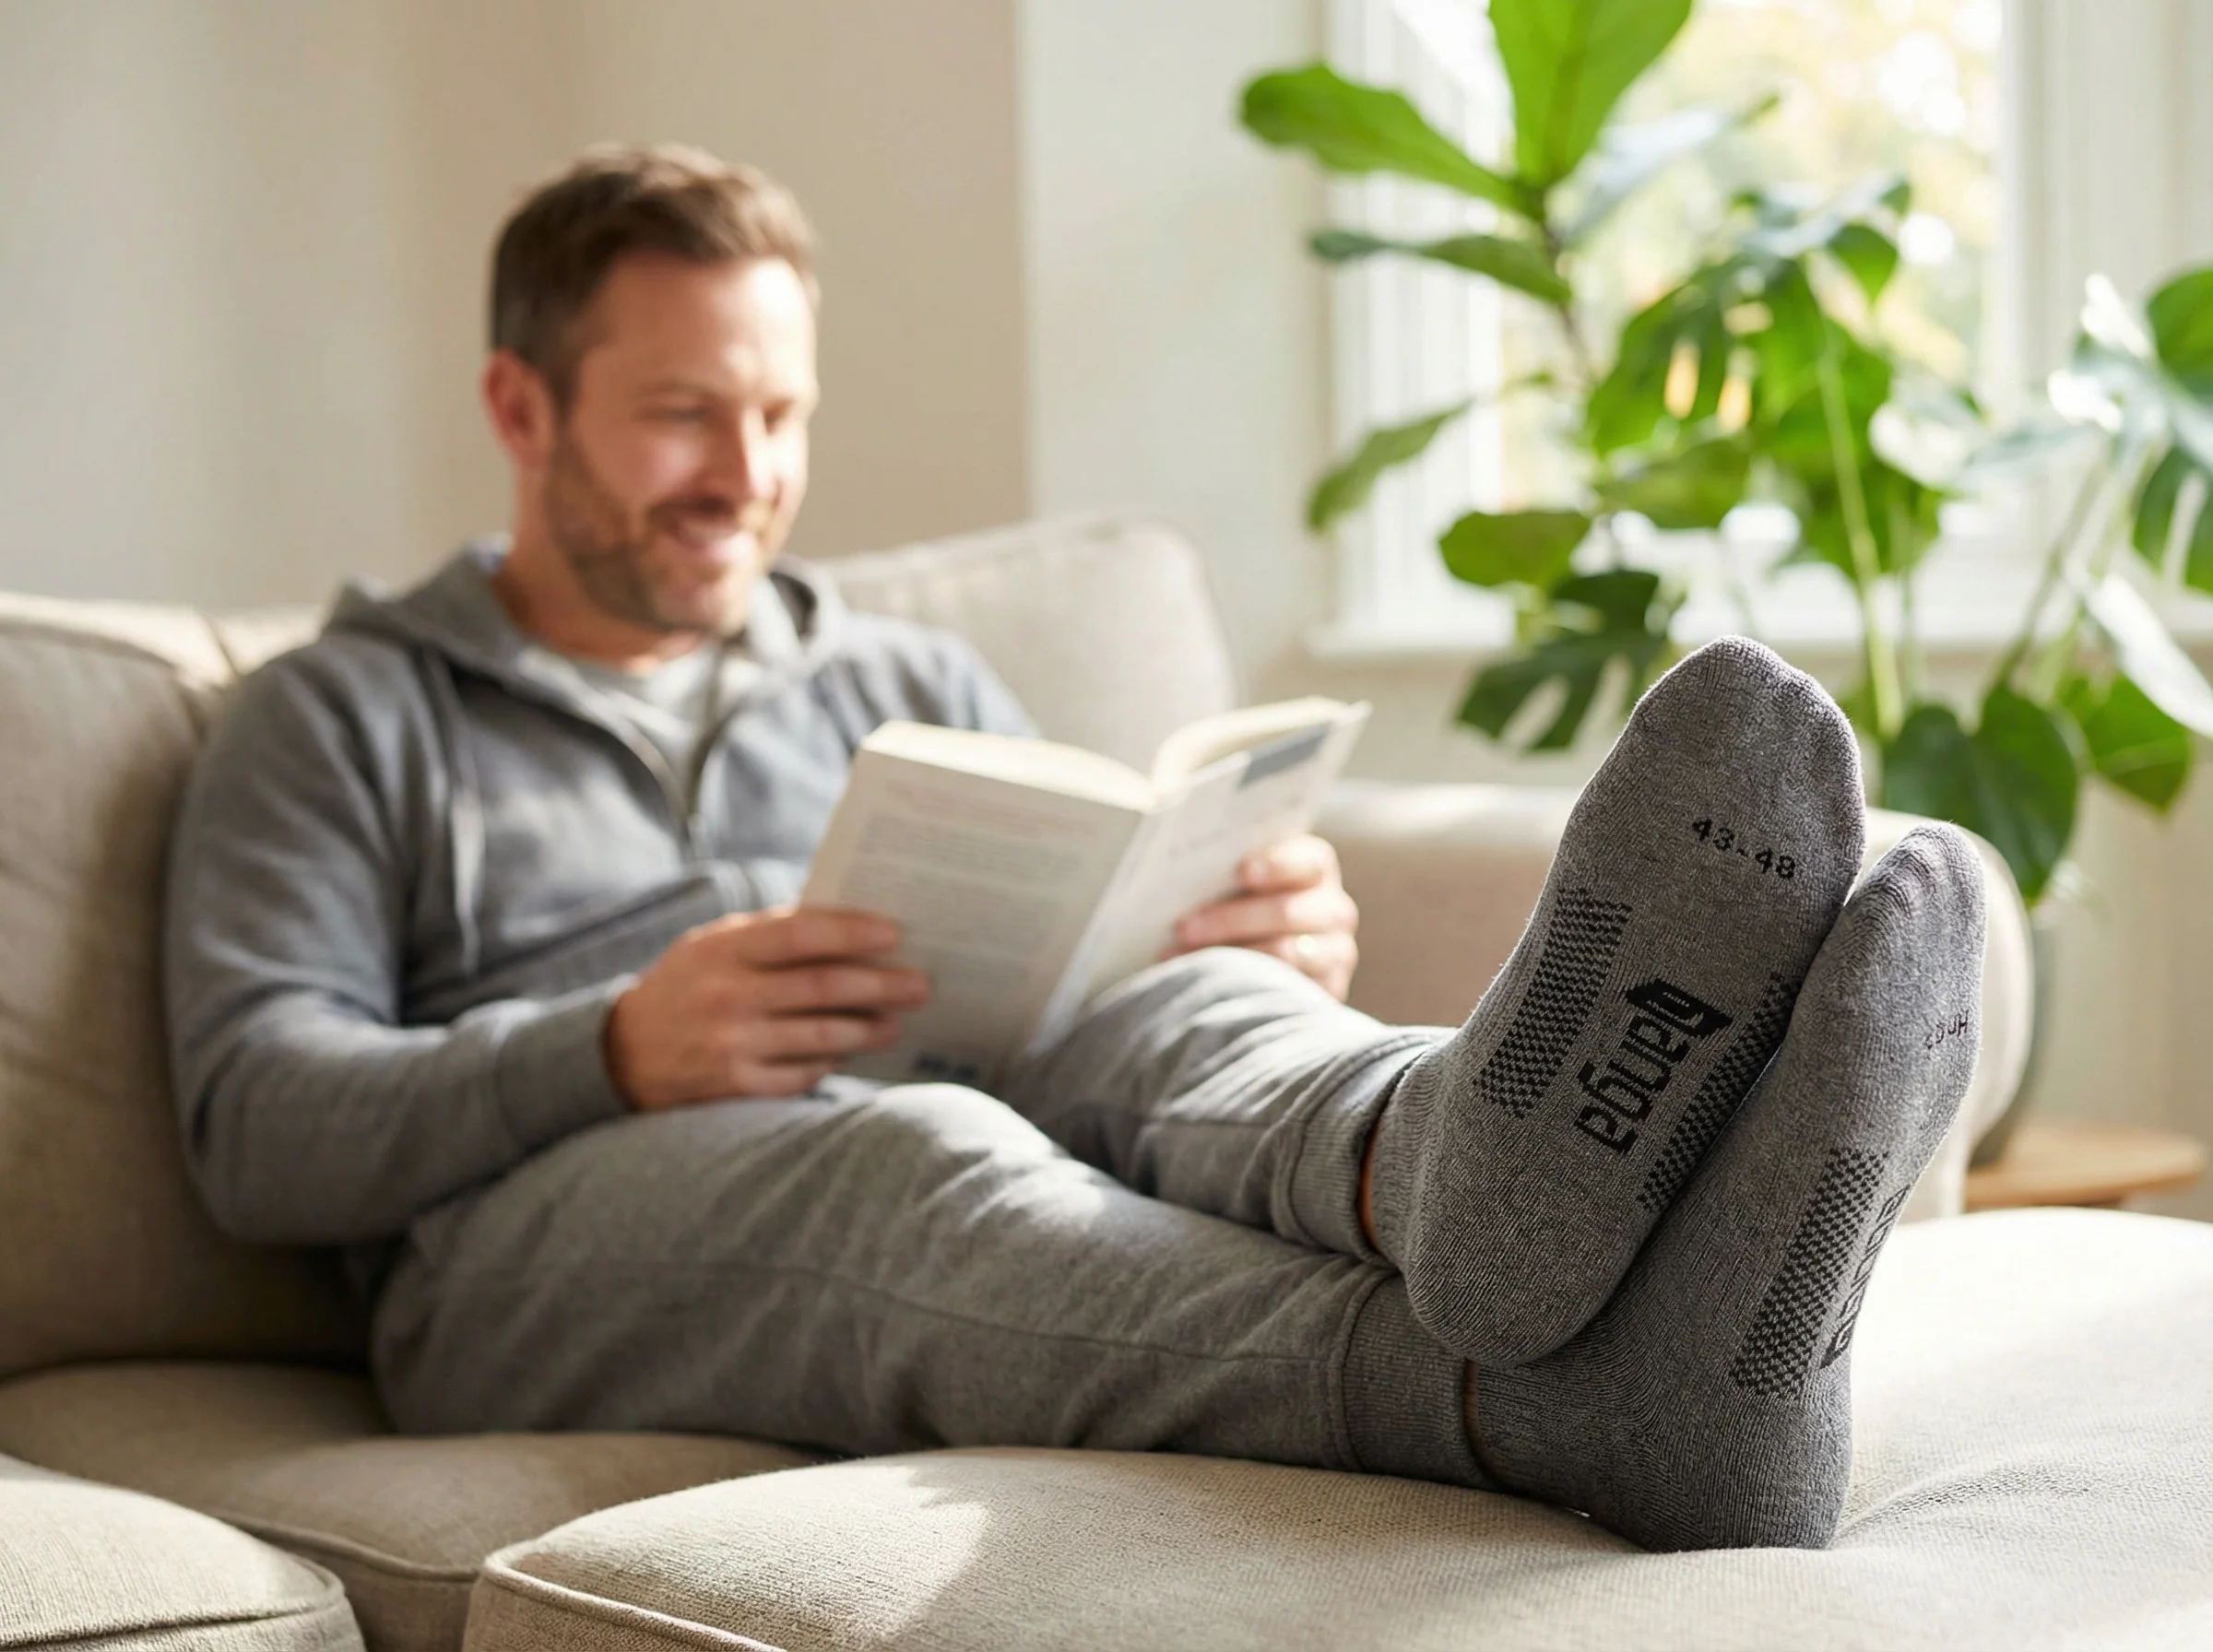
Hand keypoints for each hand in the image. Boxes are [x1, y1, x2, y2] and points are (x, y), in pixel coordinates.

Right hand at [605, 906, 929, 1109]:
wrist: (621, 1054)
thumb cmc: (686, 986)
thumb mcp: (712, 946)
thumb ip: (770, 933)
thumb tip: (852, 926)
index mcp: (722, 950)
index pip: (799, 934)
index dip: (853, 933)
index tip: (896, 934)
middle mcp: (726, 997)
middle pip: (822, 988)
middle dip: (880, 986)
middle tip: (920, 984)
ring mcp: (730, 1046)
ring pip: (821, 1037)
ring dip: (868, 1029)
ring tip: (897, 1022)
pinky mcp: (735, 1087)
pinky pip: (802, 1074)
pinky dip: (832, 1062)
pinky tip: (851, 1052)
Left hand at [1168, 834, 1358, 1000]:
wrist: (1262, 956)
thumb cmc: (1237, 903)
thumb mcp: (1238, 881)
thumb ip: (1225, 871)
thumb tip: (1184, 873)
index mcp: (1316, 869)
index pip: (1309, 862)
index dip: (1277, 865)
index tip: (1242, 872)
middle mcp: (1334, 909)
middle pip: (1288, 913)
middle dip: (1231, 920)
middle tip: (1183, 928)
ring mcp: (1335, 952)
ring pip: (1286, 954)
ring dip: (1231, 957)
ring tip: (1183, 960)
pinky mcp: (1329, 990)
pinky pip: (1288, 991)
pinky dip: (1245, 987)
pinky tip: (1211, 986)